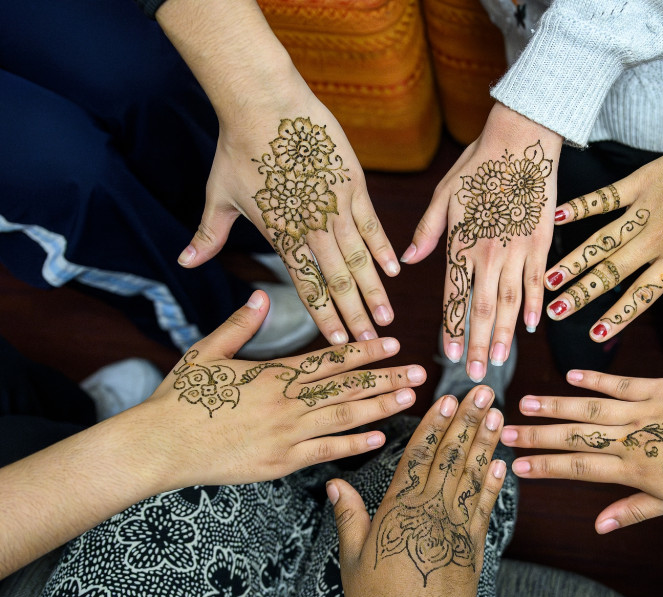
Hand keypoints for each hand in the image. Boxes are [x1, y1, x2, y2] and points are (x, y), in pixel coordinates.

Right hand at [138, 289, 423, 488]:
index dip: (364, 350)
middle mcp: (286, 404)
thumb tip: (260, 295)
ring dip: (380, 407)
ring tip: (410, 399)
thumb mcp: (208, 352)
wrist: (159, 446)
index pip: (329, 359)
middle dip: (387, 378)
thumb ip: (239, 325)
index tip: (392, 343)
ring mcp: (286, 436)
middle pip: (347, 387)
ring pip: (344, 418)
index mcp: (272, 375)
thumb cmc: (179, 398)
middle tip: (421, 372)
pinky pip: (325, 452)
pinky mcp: (280, 463)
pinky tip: (379, 438)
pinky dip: (354, 445)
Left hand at [178, 92, 399, 344]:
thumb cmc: (239, 148)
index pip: (307, 287)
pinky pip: (372, 224)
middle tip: (370, 343)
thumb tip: (184, 262)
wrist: (264, 103)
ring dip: (374, 291)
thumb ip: (208, 236)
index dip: (323, 317)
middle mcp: (312, 228)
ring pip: (360, 259)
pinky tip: (394, 270)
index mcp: (282, 236)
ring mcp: (336, 207)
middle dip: (355, 316)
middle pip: (338, 282)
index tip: (336, 343)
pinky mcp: (353, 183)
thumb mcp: (219, 196)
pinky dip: (383, 249)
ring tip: (386, 318)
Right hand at [329, 387, 506, 596]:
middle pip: (450, 457)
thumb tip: (335, 484)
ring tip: (496, 416)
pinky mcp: (472, 547)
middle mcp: (429, 511)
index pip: (419, 455)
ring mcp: (454, 527)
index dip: (435, 424)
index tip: (447, 399)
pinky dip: (493, 484)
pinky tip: (501, 463)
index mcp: (398, 508)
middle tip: (482, 393)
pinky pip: (484, 508)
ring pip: (472, 476)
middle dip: (467, 421)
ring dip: (485, 443)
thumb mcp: (352, 557)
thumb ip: (349, 516)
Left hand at [403, 103, 561, 380]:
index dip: (452, 328)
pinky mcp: (540, 241)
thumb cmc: (479, 163)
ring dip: (506, 334)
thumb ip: (428, 230)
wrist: (522, 139)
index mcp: (461, 243)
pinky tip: (532, 327)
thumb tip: (408, 258)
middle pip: (483, 308)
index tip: (450, 355)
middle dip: (479, 344)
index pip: (454, 296)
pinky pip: (537, 281)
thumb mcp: (445, 193)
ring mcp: (517, 249)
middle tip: (477, 374)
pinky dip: (535, 305)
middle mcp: (488, 252)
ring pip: (510, 301)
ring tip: (502, 360)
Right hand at [501, 371, 662, 531]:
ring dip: (557, 406)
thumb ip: (632, 510)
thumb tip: (597, 527)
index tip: (516, 464)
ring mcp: (647, 411)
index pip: (579, 467)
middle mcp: (634, 440)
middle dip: (538, 435)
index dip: (545, 465)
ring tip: (527, 403)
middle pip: (576, 437)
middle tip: (505, 431)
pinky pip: (622, 383)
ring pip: (592, 409)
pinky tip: (570, 377)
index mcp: (635, 470)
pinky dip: (596, 380)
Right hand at [544, 137, 662, 338]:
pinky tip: (558, 215)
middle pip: (612, 272)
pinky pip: (606, 197)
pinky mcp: (642, 182)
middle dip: (581, 295)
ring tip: (550, 278)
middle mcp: (657, 238)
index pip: (642, 295)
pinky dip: (582, 205)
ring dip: (575, 261)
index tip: (594, 335)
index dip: (617, 316)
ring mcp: (647, 210)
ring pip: (602, 240)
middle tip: (553, 312)